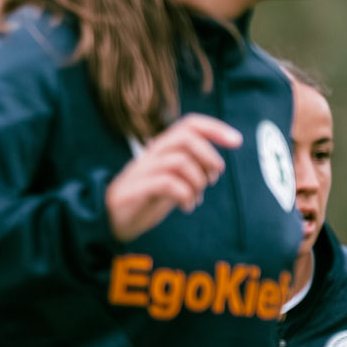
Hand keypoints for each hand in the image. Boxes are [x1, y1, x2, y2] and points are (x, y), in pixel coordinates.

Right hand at [105, 115, 243, 242]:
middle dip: (209, 155)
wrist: (109, 222)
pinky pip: (167, 183)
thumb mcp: (170, 181)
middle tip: (215, 177)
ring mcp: (142, 171)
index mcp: (160, 149)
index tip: (238, 142)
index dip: (216, 128)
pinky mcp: (136, 190)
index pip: (189, 124)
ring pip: (179, 160)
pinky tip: (188, 206)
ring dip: (198, 179)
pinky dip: (186, 195)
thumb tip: (215, 167)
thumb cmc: (143, 201)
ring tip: (198, 196)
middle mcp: (151, 154)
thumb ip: (188, 170)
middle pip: (185, 137)